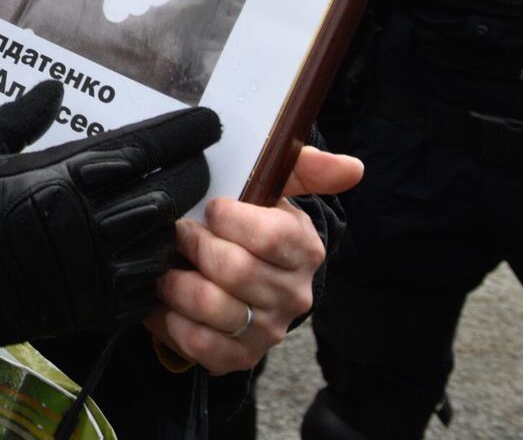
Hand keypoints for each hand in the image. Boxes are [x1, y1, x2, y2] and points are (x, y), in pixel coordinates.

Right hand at [0, 82, 217, 352]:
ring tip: (179, 210)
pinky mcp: (86, 311)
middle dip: (192, 175)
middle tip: (201, 163)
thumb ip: (21, 117)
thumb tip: (53, 89)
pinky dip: (155, 270)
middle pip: (168, 195)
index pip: (146, 149)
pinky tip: (153, 256)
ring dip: (176, 224)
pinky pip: (143, 290)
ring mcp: (90, 270)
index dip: (183, 135)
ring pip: (163, 243)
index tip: (209, 124)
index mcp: (63, 173)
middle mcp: (87, 220)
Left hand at [145, 144, 361, 373]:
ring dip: (176, 282)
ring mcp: (268, 330)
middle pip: (234, 271)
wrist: (238, 273)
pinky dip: (172, 320)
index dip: (227, 218)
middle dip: (194, 245)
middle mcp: (293, 295)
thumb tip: (353, 167)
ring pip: (212, 307)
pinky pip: (199, 344)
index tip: (211, 208)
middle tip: (180, 233)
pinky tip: (170, 301)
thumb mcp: (274, 185)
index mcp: (305, 250)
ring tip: (169, 265)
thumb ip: (305, 167)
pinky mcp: (240, 356)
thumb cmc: (250, 221)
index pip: (267, 236)